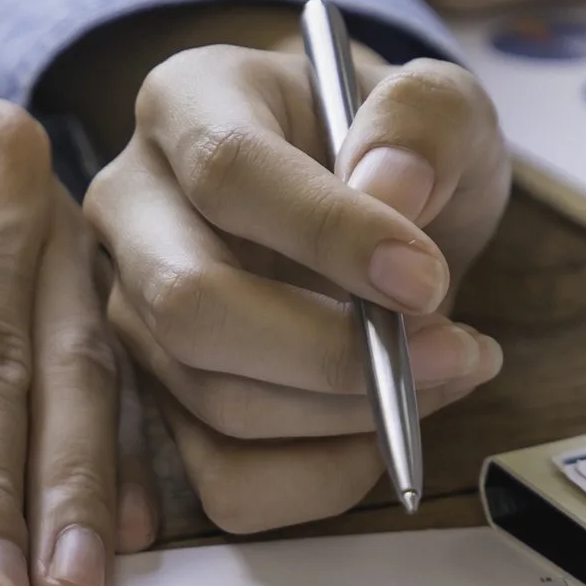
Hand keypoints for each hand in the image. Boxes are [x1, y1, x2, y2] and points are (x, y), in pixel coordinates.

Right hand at [84, 35, 509, 529]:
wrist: (382, 208)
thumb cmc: (397, 151)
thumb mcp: (441, 105)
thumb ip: (426, 118)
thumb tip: (391, 191)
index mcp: (189, 103)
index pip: (227, 172)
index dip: (329, 234)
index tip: (427, 277)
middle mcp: (134, 207)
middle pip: (191, 306)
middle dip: (332, 352)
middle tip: (451, 350)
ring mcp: (134, 314)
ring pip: (215, 401)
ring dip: (351, 413)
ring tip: (447, 371)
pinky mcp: (162, 405)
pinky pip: (227, 482)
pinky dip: (324, 476)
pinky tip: (387, 428)